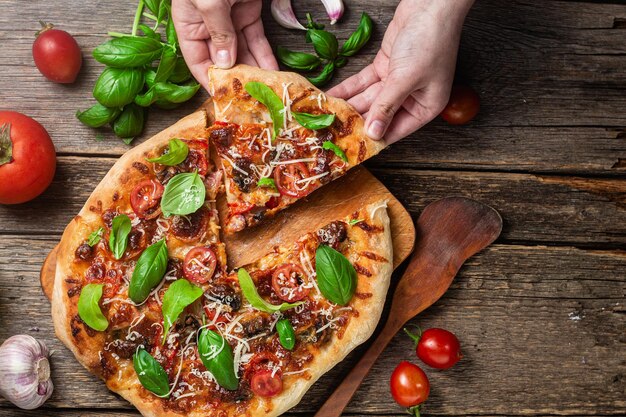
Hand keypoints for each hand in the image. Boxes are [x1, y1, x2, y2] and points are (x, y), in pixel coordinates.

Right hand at [172, 0, 278, 88]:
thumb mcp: (210, 1)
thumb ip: (218, 31)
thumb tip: (225, 63)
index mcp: (188, 23)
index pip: (196, 59)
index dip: (209, 79)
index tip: (222, 97)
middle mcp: (208, 24)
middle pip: (222, 60)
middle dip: (236, 78)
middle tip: (249, 97)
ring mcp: (230, 20)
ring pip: (243, 52)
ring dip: (254, 71)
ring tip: (263, 89)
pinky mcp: (249, 14)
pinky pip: (257, 40)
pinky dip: (265, 56)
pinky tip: (272, 71)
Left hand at [328, 0, 473, 143]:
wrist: (430, 4)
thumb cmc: (430, 41)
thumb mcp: (407, 78)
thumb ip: (387, 106)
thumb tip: (374, 133)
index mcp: (425, 107)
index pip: (396, 131)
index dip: (374, 139)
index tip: (352, 148)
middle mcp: (411, 98)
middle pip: (378, 116)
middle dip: (355, 122)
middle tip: (332, 132)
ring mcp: (396, 82)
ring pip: (367, 100)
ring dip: (347, 106)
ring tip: (326, 117)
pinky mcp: (384, 67)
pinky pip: (363, 83)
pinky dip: (347, 89)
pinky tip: (330, 97)